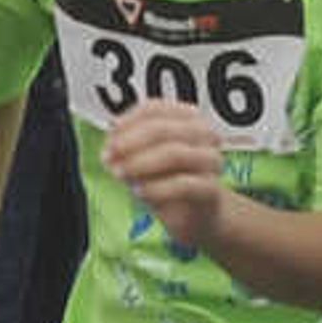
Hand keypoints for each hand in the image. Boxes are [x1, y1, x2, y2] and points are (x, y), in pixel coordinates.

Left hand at [102, 99, 232, 250]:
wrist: (196, 213)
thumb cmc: (167, 179)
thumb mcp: (141, 158)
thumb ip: (125, 149)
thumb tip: (110, 150)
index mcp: (187, 118)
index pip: (155, 109)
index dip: (128, 121)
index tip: (110, 136)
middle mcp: (204, 135)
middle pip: (164, 129)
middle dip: (130, 142)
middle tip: (109, 157)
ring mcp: (211, 162)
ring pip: (175, 154)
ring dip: (141, 163)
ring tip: (121, 175)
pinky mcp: (211, 190)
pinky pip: (185, 185)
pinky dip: (157, 188)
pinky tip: (139, 192)